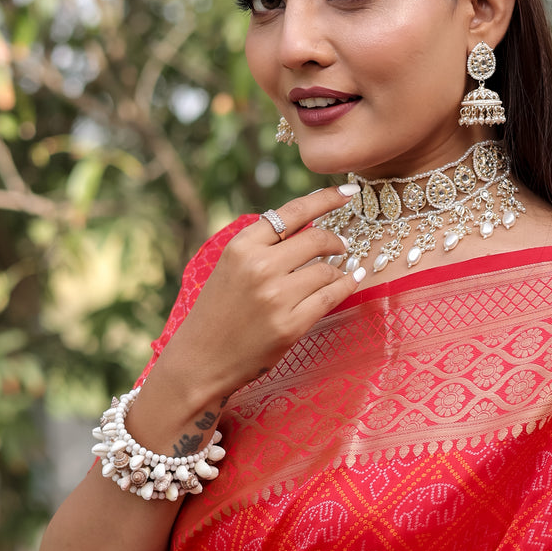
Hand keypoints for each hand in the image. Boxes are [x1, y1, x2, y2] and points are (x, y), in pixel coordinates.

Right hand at [160, 184, 361, 406]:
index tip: (349, 191)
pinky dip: (346, 285)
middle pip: (316, 239)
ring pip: (327, 269)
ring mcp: (276, 297)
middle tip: (343, 244)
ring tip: (336, 272)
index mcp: (241, 247)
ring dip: (338, 269)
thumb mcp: (231, 267)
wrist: (200, 359)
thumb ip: (263, 246)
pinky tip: (350, 280)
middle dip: (336, 240)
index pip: (292, 212)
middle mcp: (259, 267)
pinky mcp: (291, 325)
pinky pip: (332, 296)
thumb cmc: (218, 311)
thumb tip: (310, 224)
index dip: (326, 198)